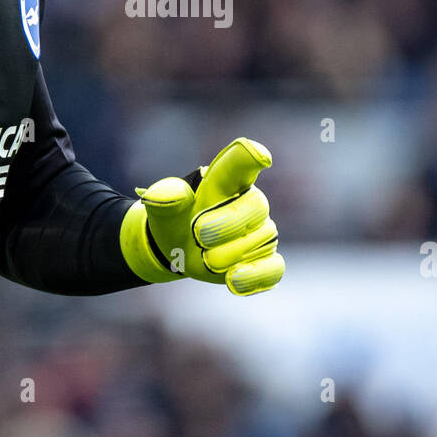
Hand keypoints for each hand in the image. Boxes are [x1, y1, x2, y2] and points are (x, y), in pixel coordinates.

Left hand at [119, 138, 284, 295]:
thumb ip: (165, 198)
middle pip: (256, 205)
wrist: (178, 248)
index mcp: (226, 179)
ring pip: (261, 240)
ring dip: (229, 254)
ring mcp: (261, 231)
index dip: (252, 156)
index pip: (241, 161)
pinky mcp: (266, 261)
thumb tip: (173, 194)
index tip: (260, 157)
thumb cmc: (176, 220)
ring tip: (205, 259)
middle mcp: (249, 201)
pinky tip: (233, 280)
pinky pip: (273, 268)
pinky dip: (254, 276)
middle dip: (227, 223)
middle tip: (197, 235)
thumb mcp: (163, 209)